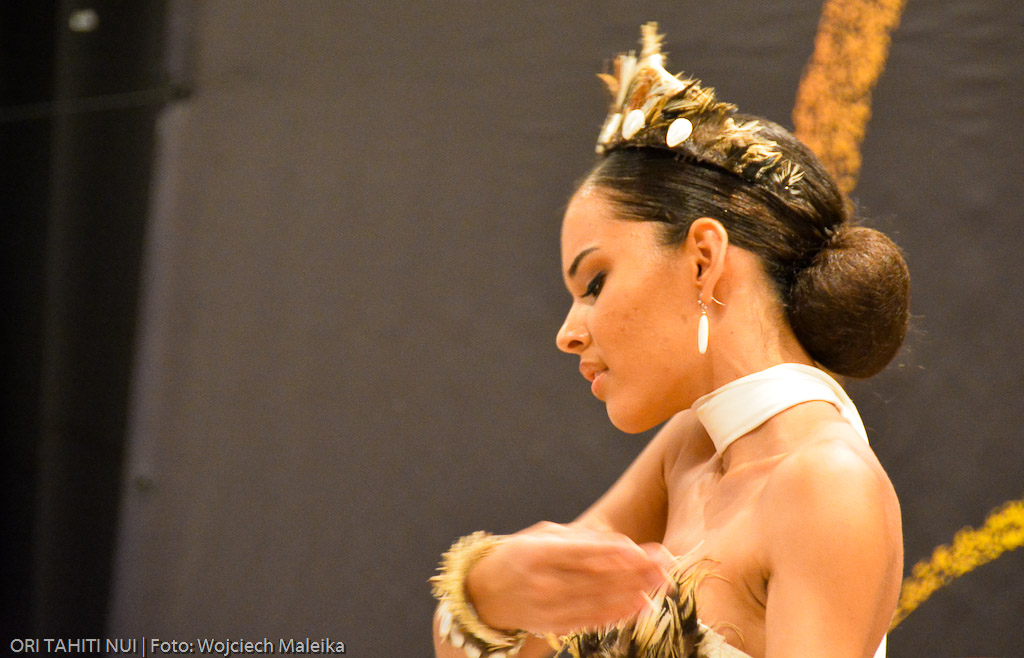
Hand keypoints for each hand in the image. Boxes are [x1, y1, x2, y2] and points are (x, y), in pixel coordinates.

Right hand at [466, 521, 673, 635]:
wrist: (483, 596)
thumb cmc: (520, 557)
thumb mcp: (543, 536)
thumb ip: (581, 539)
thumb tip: (623, 544)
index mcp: (537, 553)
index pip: (584, 553)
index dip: (617, 553)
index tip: (646, 551)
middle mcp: (542, 583)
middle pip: (597, 578)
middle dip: (636, 572)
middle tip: (666, 566)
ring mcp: (549, 608)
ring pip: (599, 601)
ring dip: (634, 592)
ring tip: (660, 583)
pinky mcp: (555, 626)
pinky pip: (592, 620)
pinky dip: (618, 612)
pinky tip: (639, 604)